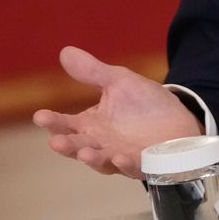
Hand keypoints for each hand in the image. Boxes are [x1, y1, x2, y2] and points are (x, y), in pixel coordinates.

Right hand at [32, 46, 202, 178]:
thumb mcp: (119, 82)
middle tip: (56, 142)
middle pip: (79, 147)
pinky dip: (126, 165)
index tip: (40, 115)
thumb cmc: (144, 104)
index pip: (66, 124)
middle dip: (68, 146)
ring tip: (84, 153)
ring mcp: (120, 156)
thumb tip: (65, 51)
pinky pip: (133, 168)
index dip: (53, 121)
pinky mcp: (144, 164)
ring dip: (93, 159)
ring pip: (102, 162)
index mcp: (91, 124)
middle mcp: (101, 144)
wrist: (178, 120)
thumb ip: (93, 72)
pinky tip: (121, 158)